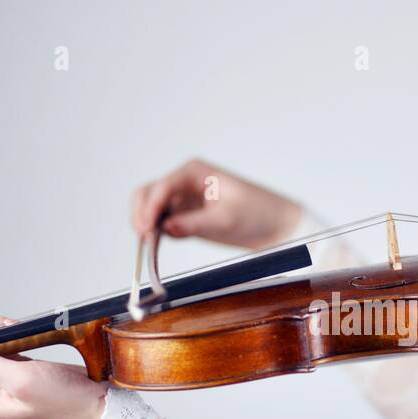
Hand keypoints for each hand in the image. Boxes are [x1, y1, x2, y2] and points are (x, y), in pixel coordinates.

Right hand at [130, 157, 303, 249]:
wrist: (276, 225)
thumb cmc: (257, 213)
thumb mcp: (226, 220)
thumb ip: (194, 224)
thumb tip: (166, 229)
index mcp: (194, 172)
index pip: (163, 187)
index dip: (150, 208)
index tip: (146, 230)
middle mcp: (184, 182)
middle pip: (149, 193)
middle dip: (141, 213)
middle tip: (144, 238)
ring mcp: (183, 200)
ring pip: (151, 208)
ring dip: (145, 224)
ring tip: (149, 245)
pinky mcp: (186, 217)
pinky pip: (162, 223)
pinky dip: (155, 233)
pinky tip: (157, 246)